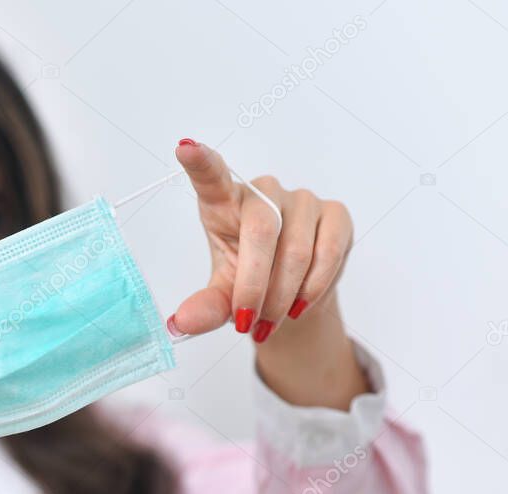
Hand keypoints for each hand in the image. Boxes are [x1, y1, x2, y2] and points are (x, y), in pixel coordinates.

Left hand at [169, 138, 353, 343]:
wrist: (293, 297)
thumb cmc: (249, 283)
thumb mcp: (222, 296)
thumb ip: (205, 306)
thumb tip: (181, 324)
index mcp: (223, 203)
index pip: (210, 177)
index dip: (200, 162)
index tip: (184, 148)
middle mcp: (262, 191)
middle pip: (261, 232)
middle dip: (255, 287)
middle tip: (248, 322)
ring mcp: (301, 199)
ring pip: (296, 251)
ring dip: (283, 297)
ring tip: (271, 320)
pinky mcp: (335, 213)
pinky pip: (328, 253)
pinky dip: (313, 288)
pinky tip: (300, 305)